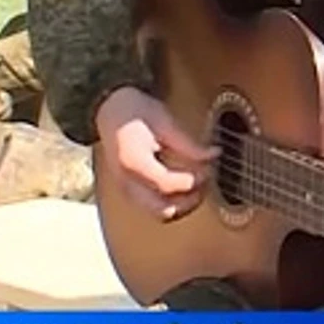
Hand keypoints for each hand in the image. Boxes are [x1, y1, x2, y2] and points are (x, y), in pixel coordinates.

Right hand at [93, 86, 216, 220]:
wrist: (110, 110)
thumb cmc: (134, 111)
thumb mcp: (165, 121)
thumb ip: (189, 144)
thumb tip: (214, 155)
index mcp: (133, 162)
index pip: (167, 185)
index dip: (193, 181)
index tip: (208, 169)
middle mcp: (126, 182)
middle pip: (163, 210)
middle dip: (189, 201)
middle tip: (204, 182)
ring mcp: (126, 190)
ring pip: (160, 214)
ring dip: (183, 204)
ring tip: (197, 184)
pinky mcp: (131, 192)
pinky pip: (155, 207)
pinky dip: (174, 202)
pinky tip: (184, 185)